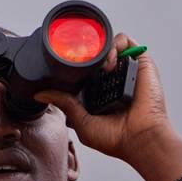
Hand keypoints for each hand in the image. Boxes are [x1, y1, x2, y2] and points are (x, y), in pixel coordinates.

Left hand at [35, 33, 181, 174]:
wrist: (141, 138)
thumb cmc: (117, 138)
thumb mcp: (81, 122)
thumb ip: (64, 104)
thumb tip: (41, 93)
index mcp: (99, 93)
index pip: (83, 71)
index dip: (74, 65)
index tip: (64, 65)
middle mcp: (113, 80)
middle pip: (95, 54)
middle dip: (84, 52)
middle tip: (77, 61)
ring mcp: (126, 70)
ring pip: (108, 44)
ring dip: (99, 49)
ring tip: (98, 66)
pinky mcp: (141, 63)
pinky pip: (125, 42)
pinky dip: (114, 46)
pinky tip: (109, 63)